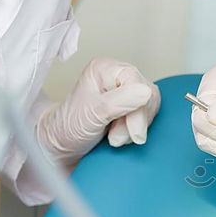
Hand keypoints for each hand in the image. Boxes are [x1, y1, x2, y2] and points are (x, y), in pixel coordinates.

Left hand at [36, 58, 160, 165]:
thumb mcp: (92, 114)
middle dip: (135, 121)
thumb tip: (146, 91)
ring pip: (151, 108)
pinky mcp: (134, 107)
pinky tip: (123, 135)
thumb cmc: (69, 128)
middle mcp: (118, 77)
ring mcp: (128, 92)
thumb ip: (119, 102)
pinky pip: (150, 117)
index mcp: (105, 69)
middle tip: (114, 136)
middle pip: (148, 96)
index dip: (138, 110)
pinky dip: (138, 130)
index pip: (137, 82)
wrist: (64, 147)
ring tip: (114, 136)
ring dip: (136, 128)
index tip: (132, 131)